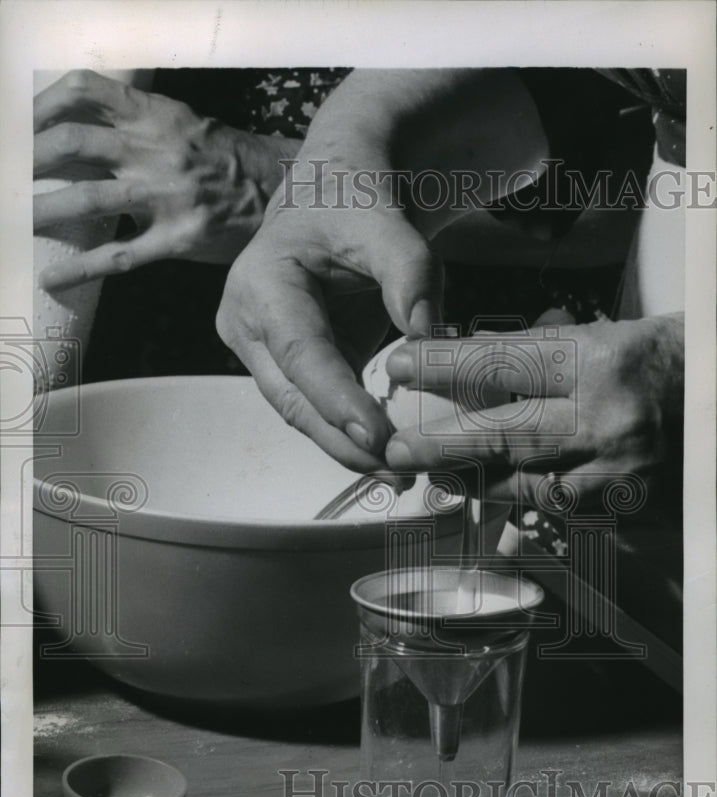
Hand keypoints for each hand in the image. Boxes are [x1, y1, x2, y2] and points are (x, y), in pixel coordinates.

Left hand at [34, 70, 299, 288]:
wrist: (278, 191)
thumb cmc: (223, 159)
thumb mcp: (181, 124)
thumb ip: (134, 125)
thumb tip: (76, 138)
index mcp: (154, 115)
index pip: (84, 92)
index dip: (41, 105)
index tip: (18, 125)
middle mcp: (156, 150)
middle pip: (71, 143)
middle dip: (27, 161)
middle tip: (9, 179)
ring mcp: (167, 196)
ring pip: (87, 199)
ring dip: (41, 211)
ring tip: (16, 224)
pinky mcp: (178, 238)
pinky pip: (118, 256)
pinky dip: (78, 268)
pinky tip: (52, 278)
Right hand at [216, 162, 443, 471]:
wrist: (334, 195)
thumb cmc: (355, 202)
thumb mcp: (388, 222)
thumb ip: (410, 273)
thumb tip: (428, 334)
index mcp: (261, 284)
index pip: (301, 355)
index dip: (337, 401)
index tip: (376, 437)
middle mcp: (248, 324)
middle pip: (294, 400)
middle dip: (344, 441)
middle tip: (397, 471)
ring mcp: (262, 352)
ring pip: (302, 414)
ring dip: (348, 447)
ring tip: (398, 474)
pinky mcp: (285, 369)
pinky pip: (316, 408)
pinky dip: (350, 432)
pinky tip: (385, 454)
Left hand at [382, 312, 683, 506]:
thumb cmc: (674, 363)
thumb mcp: (611, 336)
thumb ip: (545, 353)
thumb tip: (478, 360)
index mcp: (602, 362)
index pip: (504, 361)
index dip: (444, 365)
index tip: (402, 365)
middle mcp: (608, 422)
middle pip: (506, 436)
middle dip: (442, 444)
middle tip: (395, 449)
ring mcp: (621, 474)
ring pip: (528, 487)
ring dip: (476, 482)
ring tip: (435, 474)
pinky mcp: (632, 510)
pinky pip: (564, 514)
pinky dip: (526, 502)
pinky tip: (497, 492)